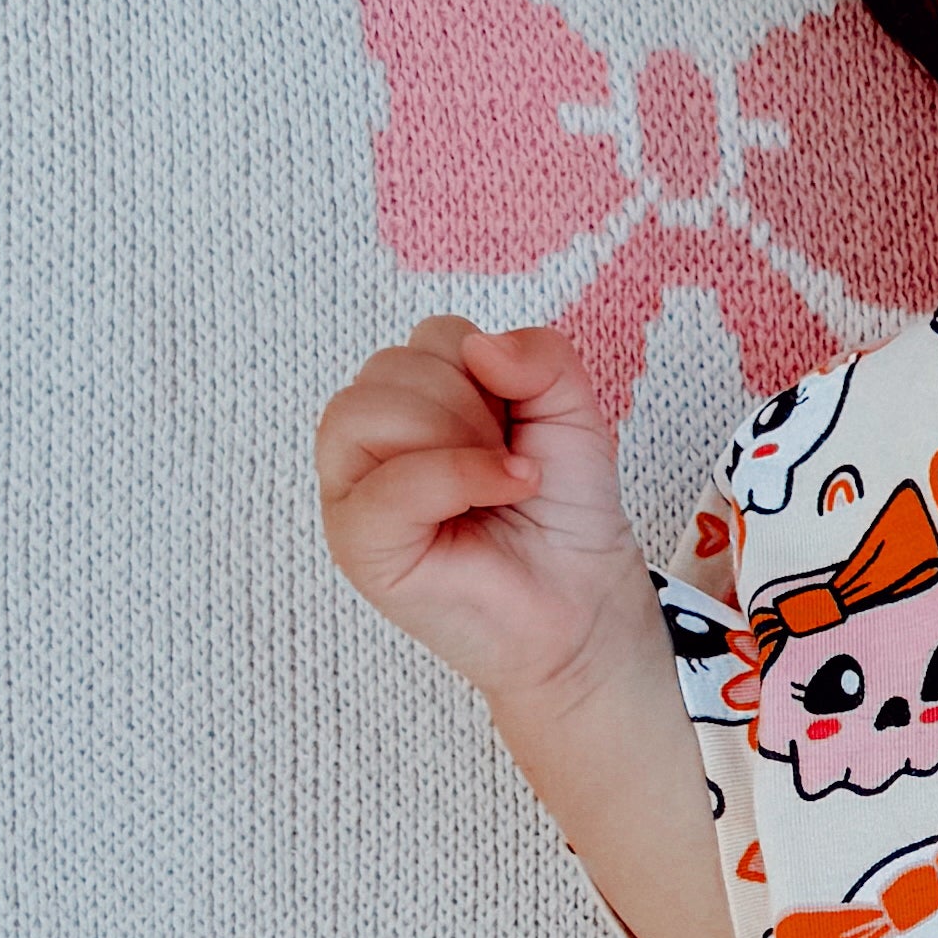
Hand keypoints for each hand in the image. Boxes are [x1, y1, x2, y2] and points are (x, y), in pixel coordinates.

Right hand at [312, 313, 647, 705]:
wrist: (584, 601)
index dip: (491, 371)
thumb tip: (480, 346)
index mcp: (407, 406)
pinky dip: (458, 477)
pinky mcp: (360, 545)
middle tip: (505, 461)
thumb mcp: (572, 411)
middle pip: (391, 367)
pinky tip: (507, 490)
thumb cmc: (564, 514)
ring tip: (500, 481)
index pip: (430, 336)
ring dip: (458, 438)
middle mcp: (367, 446)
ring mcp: (353, 495)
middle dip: (470, 405)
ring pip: (367, 410)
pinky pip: (389, 484)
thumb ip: (541, 356)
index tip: (516, 428)